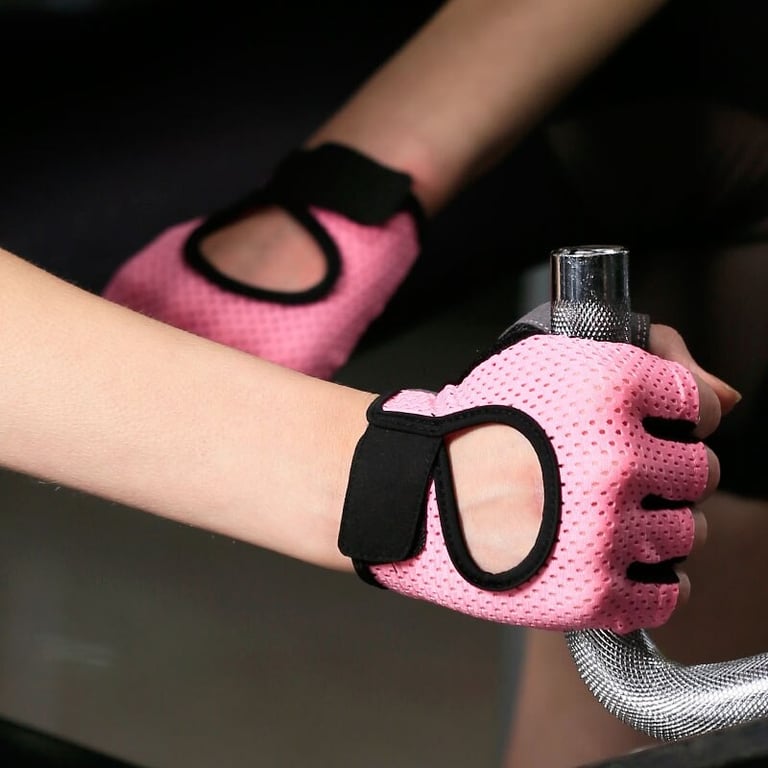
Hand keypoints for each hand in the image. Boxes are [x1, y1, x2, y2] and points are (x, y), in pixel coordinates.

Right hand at [340, 324, 723, 633]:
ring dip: (655, 524)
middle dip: (665, 472)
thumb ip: (650, 357)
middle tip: (613, 476)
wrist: (413, 496)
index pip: (704, 407)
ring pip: (689, 531)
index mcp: (610, 387)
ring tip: (602, 517)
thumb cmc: (473, 427)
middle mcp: (617, 459)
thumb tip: (728, 397)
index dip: (679, 419)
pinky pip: (670, 593)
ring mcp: (609, 530)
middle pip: (700, 473)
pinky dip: (651, 580)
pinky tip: (615, 559)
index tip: (650, 429)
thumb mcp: (548, 362)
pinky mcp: (595, 592)